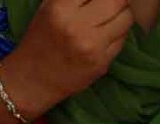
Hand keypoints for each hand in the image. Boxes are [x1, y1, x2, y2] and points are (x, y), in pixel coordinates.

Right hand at [0, 0, 133, 117]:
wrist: (32, 80)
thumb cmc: (40, 39)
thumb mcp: (48, 7)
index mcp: (60, 8)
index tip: (100, 0)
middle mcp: (77, 27)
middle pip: (118, 1)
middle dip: (118, 0)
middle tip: (112, 4)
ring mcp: (92, 47)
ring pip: (127, 19)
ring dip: (123, 14)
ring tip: (110, 17)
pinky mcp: (101, 63)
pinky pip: (122, 39)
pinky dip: (119, 33)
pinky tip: (106, 35)